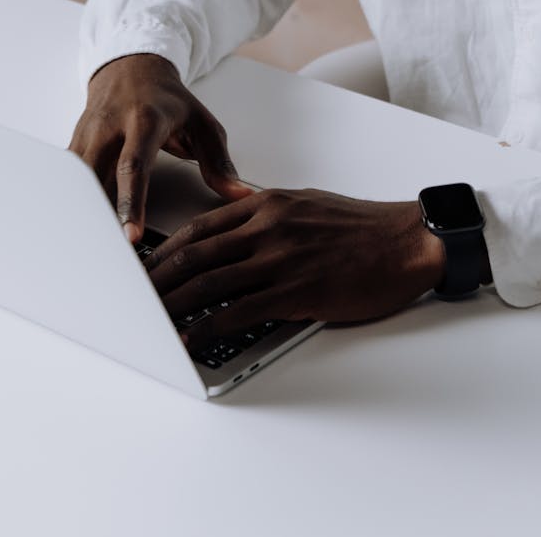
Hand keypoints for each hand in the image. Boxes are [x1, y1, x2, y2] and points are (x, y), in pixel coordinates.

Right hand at [69, 53, 252, 240]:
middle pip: (94, 177)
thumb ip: (219, 161)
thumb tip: (238, 194)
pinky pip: (67, 182)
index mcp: (144, 120)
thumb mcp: (202, 123)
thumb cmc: (168, 101)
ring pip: (74, 182)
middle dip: (97, 217)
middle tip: (107, 256)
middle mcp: (109, 127)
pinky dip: (73, 207)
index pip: (134, 165)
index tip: (131, 235)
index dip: (132, 202)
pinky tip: (80, 233)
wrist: (132, 70)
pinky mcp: (73, 147)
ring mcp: (86, 136)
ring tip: (91, 253)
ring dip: (81, 216)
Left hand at [144, 188, 445, 351]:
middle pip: (195, 255)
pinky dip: (210, 327)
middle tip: (135, 298)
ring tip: (152, 322)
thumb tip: (235, 224)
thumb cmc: (361, 225)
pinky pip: (240, 312)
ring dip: (174, 305)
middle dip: (158, 279)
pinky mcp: (297, 292)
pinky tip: (193, 338)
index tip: (147, 267)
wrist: (406, 240)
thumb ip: (267, 212)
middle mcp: (267, 228)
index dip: (167, 249)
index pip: (201, 227)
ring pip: (210, 283)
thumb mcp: (306, 202)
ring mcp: (280, 260)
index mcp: (267, 205)